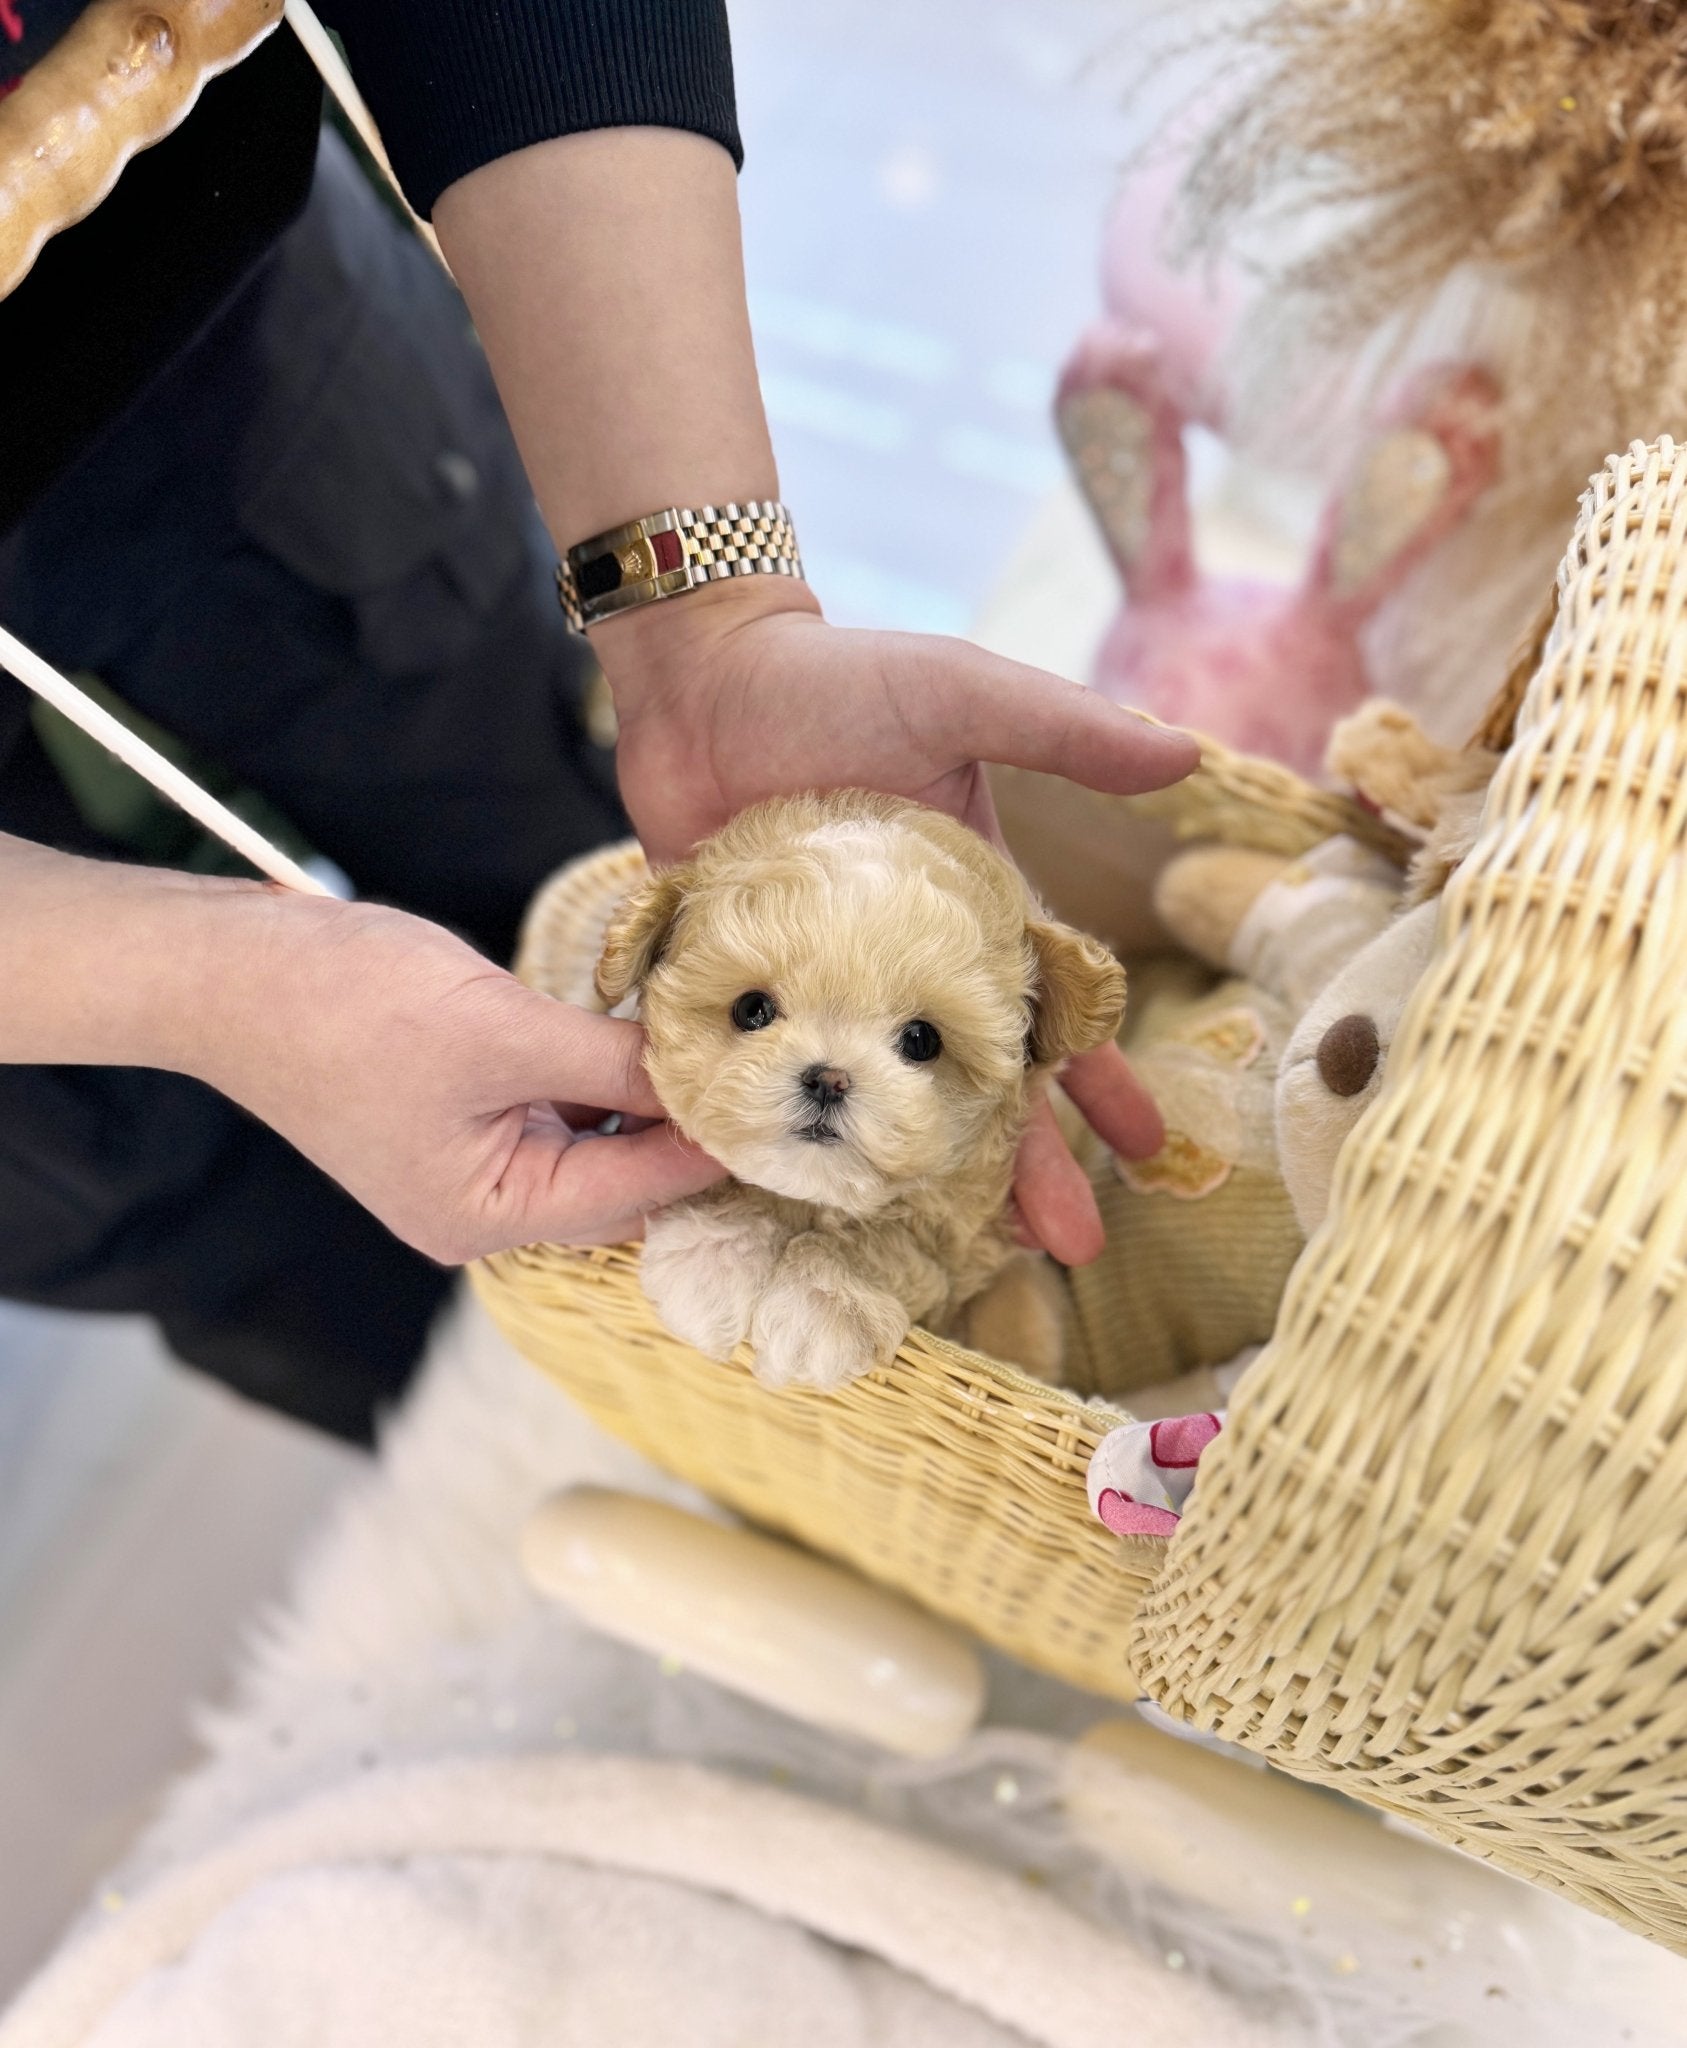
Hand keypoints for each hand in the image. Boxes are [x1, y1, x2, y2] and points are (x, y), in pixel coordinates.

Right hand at [191, 891, 723, 1264]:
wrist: (229, 970)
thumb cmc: (346, 1006)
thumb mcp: (502, 1029)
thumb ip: (611, 1062)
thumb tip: (708, 1072)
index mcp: (486, 1216)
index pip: (638, 1191)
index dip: (718, 1147)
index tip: (791, 1107)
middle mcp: (482, 1212)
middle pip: (624, 1185)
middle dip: (693, 1133)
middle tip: (776, 1079)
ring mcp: (469, 1168)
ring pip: (596, 1147)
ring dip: (651, 1103)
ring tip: (727, 1054)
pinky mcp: (462, 1120)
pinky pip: (560, 1115)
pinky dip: (604, 1083)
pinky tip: (652, 1042)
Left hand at [598, 584, 1196, 1262]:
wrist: (702, 673)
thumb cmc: (837, 680)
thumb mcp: (960, 697)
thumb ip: (1063, 730)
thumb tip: (1187, 754)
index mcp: (965, 914)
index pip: (1045, 1014)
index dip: (1097, 1081)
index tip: (1146, 1152)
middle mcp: (897, 966)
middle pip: (966, 1085)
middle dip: (1020, 1166)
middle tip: (1069, 1249)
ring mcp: (817, 988)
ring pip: (871, 1102)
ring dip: (905, 1174)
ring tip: (938, 1253)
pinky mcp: (738, 991)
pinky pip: (765, 1077)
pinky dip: (779, 1138)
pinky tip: (796, 1201)